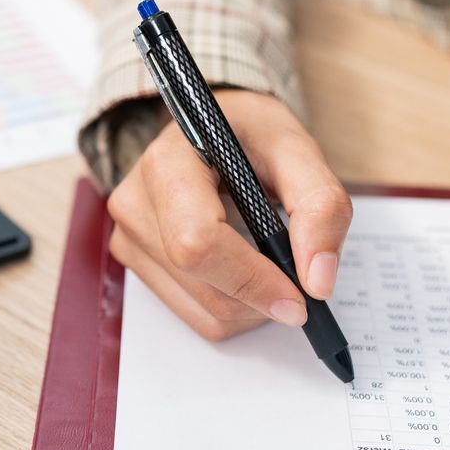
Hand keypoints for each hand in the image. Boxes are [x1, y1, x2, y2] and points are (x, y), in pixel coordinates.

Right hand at [108, 89, 351, 340]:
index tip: (299, 296)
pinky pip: (194, 317)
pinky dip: (235, 310)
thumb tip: (318, 282)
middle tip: (297, 275)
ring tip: (269, 265)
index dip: (253, 279)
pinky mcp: (135, 265)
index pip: (199, 243)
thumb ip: (320, 207)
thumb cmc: (249, 135)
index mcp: (168, 163)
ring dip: (252, 308)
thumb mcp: (297, 149)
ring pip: (204, 314)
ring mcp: (129, 238)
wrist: (210, 132)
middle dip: (263, 297)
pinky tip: (243, 272)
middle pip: (204, 287)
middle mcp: (137, 204)